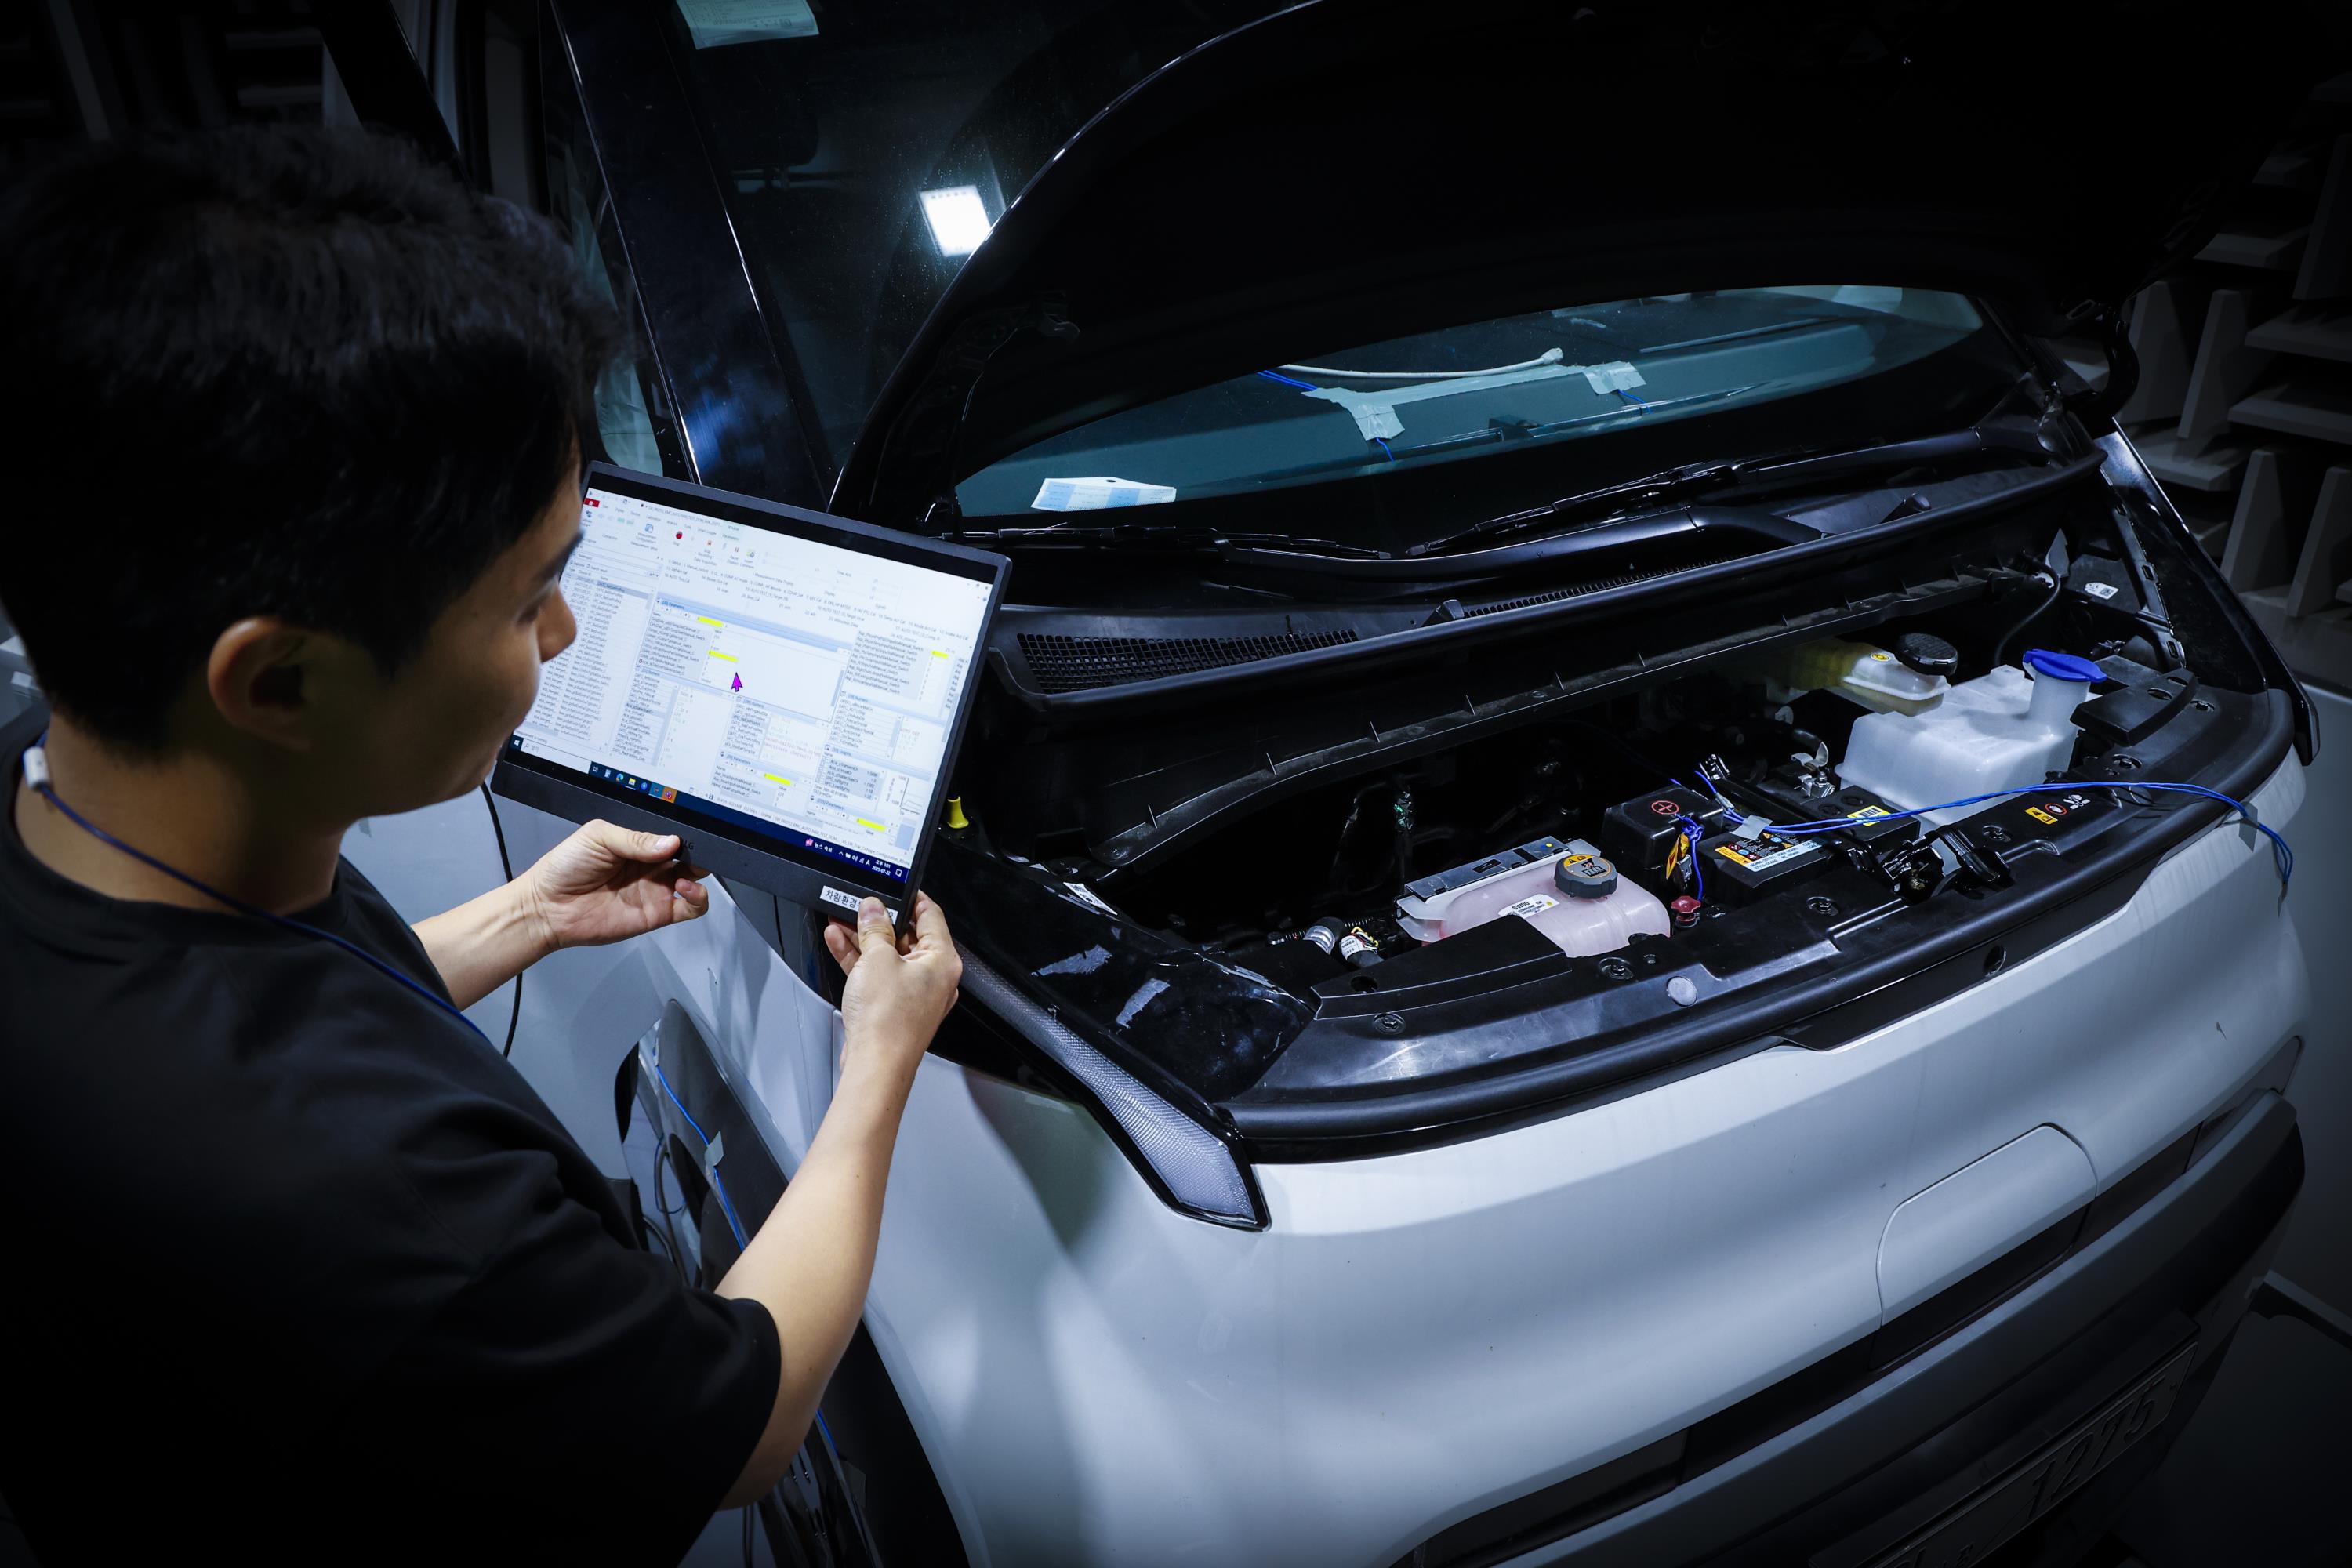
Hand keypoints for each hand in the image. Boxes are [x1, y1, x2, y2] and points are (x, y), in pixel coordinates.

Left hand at [522, 820, 709, 951]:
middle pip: (688, 855)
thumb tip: (670, 842)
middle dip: (698, 850)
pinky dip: (699, 897)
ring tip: (686, 872)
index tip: (686, 833)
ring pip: (695, 878)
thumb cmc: (564, 868)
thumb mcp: (598, 837)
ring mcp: (655, 889)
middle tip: (693, 851)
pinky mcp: (657, 913)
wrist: (548, 908)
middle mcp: (649, 865)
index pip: (670, 834)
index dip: (682, 833)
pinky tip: (684, 888)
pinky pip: (691, 908)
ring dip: (701, 873)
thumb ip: (635, 838)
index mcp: (637, 842)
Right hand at [824, 893, 960, 1080]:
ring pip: (888, 955)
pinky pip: (877, 974)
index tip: (893, 886)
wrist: (875, 1065)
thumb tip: (873, 909)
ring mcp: (913, 993)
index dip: (911, 897)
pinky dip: (859, 959)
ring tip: (841, 918)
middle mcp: (933, 977)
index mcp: (943, 961)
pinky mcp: (893, 1006)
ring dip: (863, 937)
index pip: (931, 916)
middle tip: (859, 905)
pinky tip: (838, 941)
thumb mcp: (877, 960)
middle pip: (907, 936)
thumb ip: (874, 929)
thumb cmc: (889, 1021)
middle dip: (879, 920)